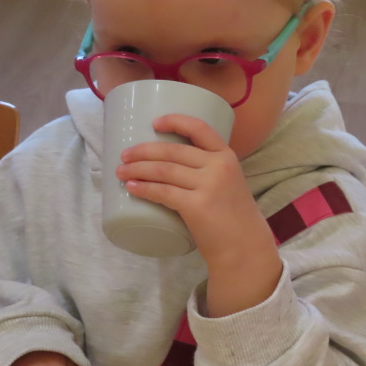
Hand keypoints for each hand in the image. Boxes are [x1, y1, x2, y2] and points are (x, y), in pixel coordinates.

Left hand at [116, 114, 272, 265]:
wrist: (244, 245)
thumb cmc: (233, 215)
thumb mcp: (229, 182)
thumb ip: (209, 170)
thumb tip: (173, 163)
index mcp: (227, 156)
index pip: (199, 128)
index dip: (175, 121)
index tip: (154, 123)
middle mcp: (219, 166)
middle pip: (172, 151)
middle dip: (142, 151)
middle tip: (124, 156)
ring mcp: (208, 185)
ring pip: (163, 170)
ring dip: (137, 169)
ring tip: (121, 172)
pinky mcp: (196, 206)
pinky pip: (163, 192)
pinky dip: (144, 188)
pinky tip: (132, 188)